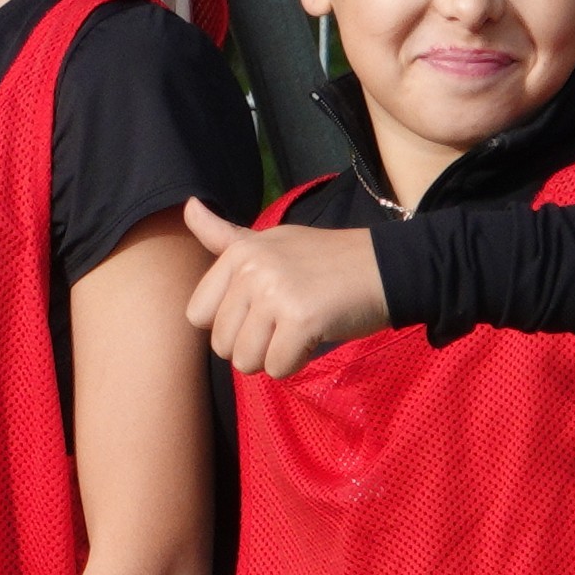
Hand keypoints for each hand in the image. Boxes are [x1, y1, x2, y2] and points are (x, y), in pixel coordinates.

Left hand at [183, 197, 389, 376]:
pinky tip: (313, 338)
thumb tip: (188, 206)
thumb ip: (224, 236)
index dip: (226, 324)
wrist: (387, 267)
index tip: (257, 311)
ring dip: (272, 357)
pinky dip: (294, 363)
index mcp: (239, 253)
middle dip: (251, 345)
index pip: (197, 315)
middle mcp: (251, 270)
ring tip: (297, 330)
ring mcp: (275, 293)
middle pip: (220, 344)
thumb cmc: (325, 260)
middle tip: (283, 323)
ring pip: (245, 361)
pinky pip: (277, 368)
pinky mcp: (301, 319)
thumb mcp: (270, 241)